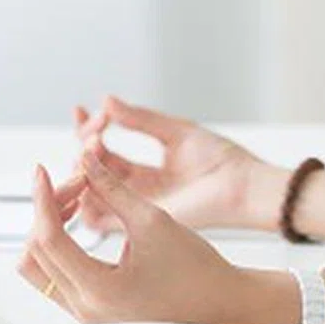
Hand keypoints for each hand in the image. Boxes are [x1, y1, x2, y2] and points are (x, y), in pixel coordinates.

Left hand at [17, 152, 296, 323]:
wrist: (213, 296)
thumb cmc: (192, 264)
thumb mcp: (152, 218)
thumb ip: (111, 188)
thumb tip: (83, 159)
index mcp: (99, 290)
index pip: (49, 239)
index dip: (43, 198)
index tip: (42, 170)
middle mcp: (84, 306)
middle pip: (35, 251)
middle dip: (47, 209)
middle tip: (76, 180)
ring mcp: (83, 309)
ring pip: (36, 264)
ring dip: (47, 225)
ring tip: (76, 196)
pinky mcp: (88, 303)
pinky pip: (52, 270)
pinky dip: (56, 239)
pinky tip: (78, 212)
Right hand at [68, 94, 276, 232]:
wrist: (243, 187)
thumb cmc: (221, 162)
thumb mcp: (176, 132)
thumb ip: (140, 120)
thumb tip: (106, 101)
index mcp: (147, 171)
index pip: (104, 151)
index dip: (88, 130)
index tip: (80, 109)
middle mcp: (137, 190)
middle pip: (92, 170)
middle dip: (85, 145)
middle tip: (94, 130)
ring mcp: (137, 206)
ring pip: (89, 192)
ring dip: (81, 168)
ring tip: (90, 145)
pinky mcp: (140, 222)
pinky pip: (99, 219)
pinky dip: (84, 197)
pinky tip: (87, 171)